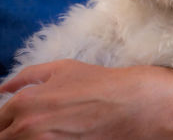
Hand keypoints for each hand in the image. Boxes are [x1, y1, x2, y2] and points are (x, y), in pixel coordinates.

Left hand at [0, 59, 172, 138]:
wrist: (131, 104)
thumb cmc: (99, 83)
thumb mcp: (63, 68)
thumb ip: (28, 76)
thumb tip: (4, 87)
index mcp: (25, 103)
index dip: (5, 121)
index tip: (15, 121)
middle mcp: (29, 127)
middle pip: (5, 136)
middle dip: (13, 131)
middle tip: (36, 126)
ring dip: (26, 137)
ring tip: (51, 129)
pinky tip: (60, 133)